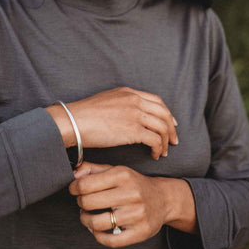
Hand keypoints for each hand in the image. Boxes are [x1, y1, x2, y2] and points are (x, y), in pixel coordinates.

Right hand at [47, 87, 177, 158]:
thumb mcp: (106, 100)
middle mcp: (134, 100)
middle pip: (163, 113)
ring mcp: (135, 114)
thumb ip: (121, 103)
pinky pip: (155, 140)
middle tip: (173, 140)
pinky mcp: (133, 130)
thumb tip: (127, 115)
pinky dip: (158, 149)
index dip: (166, 113)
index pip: (156, 100)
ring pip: (162, 127)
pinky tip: (154, 155)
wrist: (74, 121)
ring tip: (163, 152)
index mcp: (128, 92)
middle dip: (171, 128)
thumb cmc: (84, 114)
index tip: (170, 123)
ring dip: (165, 141)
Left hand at [69, 162, 178, 247]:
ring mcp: (136, 214)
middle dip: (80, 203)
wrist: (163, 199)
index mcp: (122, 175)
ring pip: (97, 223)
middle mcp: (130, 194)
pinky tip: (97, 229)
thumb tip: (74, 173)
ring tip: (86, 215)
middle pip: (89, 202)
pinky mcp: (140, 232)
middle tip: (82, 202)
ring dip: (85, 220)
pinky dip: (98, 236)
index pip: (86, 184)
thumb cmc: (134, 184)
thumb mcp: (116, 170)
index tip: (74, 190)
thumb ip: (93, 169)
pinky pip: (110, 241)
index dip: (74, 188)